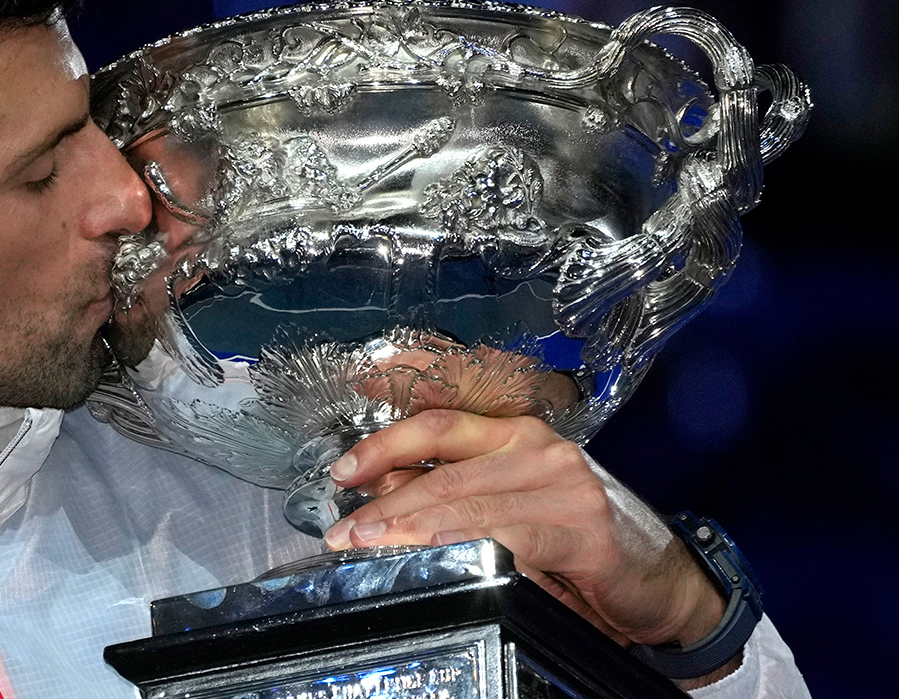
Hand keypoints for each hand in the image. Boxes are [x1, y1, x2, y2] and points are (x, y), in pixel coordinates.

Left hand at [321, 409, 727, 658]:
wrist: (662, 581)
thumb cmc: (578, 541)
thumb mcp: (512, 505)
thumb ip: (458, 493)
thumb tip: (386, 494)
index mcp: (518, 434)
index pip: (438, 423)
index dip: (385, 441)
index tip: (342, 469)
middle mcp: (538, 447)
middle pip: (443, 460)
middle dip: (383, 495)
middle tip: (343, 525)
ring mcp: (562, 484)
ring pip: (465, 498)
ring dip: (408, 525)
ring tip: (367, 543)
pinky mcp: (581, 529)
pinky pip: (505, 535)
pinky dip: (461, 545)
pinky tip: (431, 555)